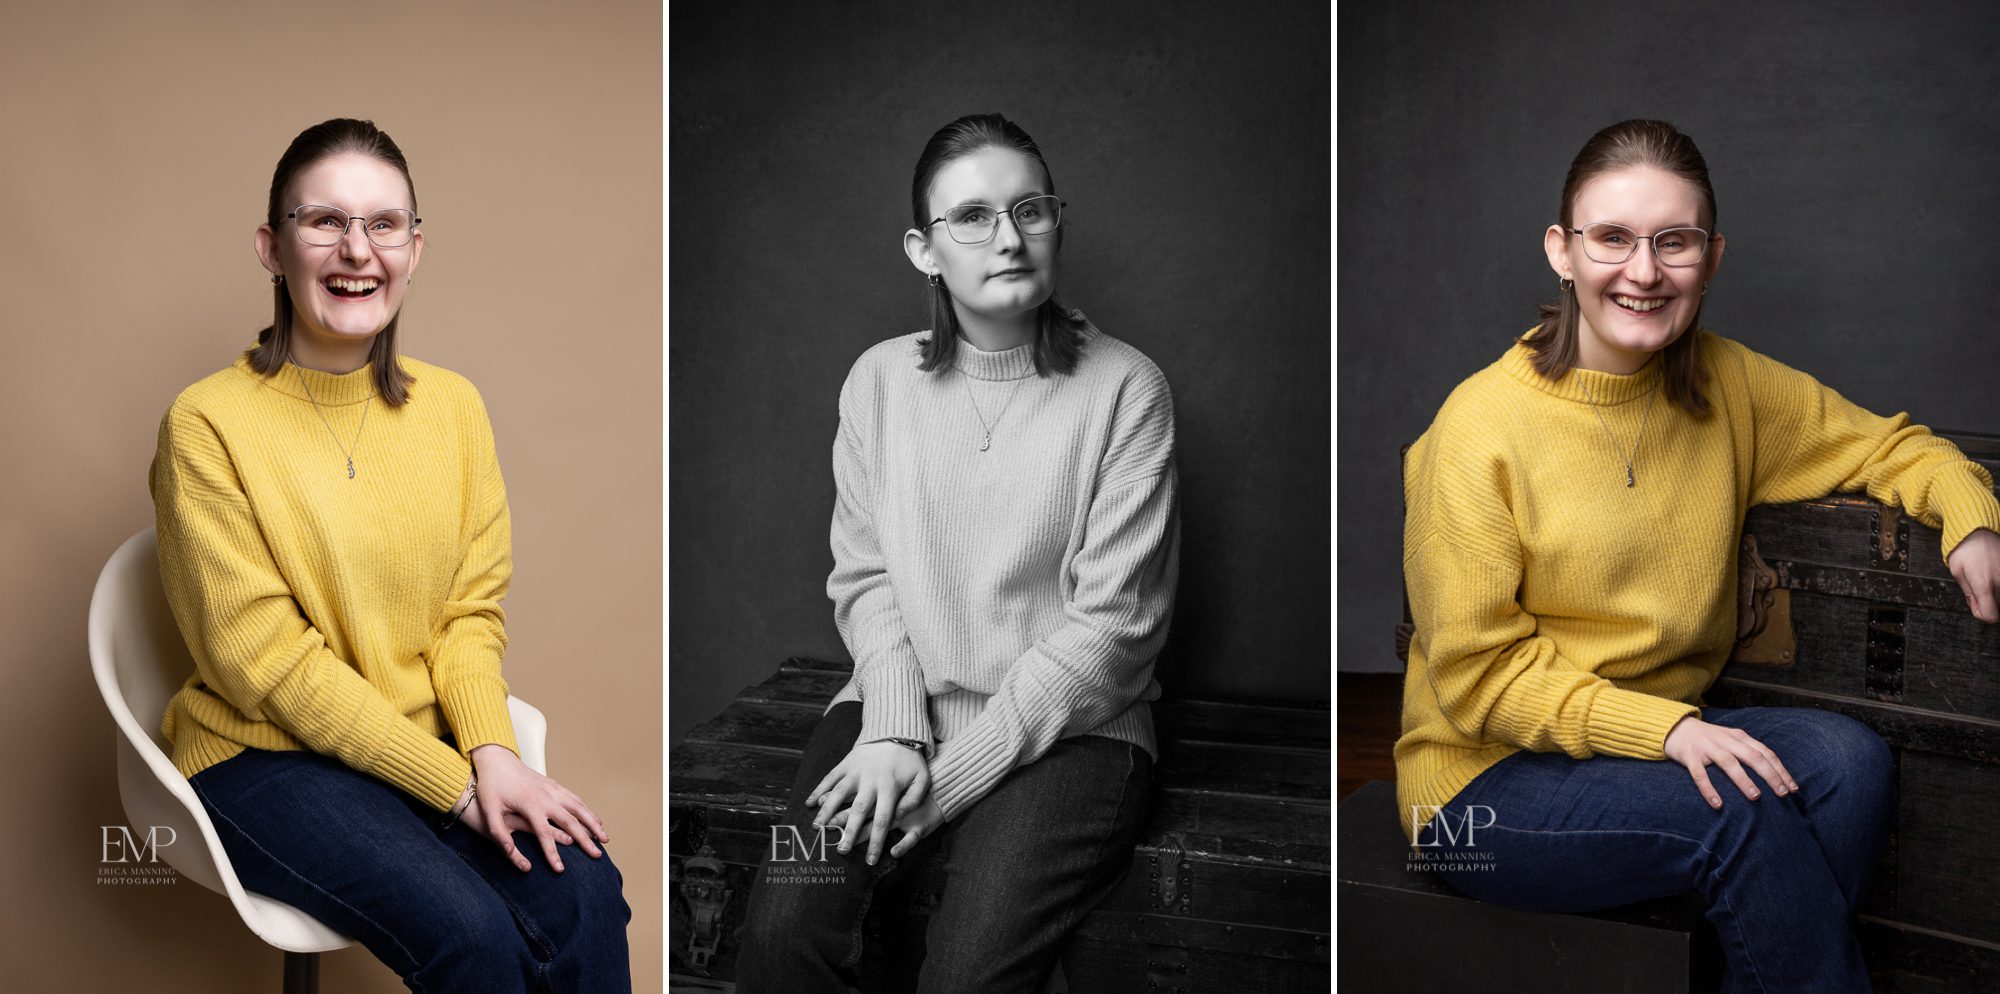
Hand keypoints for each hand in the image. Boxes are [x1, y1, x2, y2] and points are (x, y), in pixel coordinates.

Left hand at [464, 743, 609, 872]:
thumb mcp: (489, 812)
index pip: (544, 834)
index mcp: (529, 805)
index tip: (560, 870)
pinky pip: (575, 799)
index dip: (552, 853)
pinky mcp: (554, 785)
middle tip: (597, 856)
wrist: (497, 760)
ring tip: (605, 838)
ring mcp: (552, 789)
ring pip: (579, 808)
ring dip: (593, 823)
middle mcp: (545, 797)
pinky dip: (588, 811)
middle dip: (585, 840)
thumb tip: (511, 853)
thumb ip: (500, 834)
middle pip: (570, 821)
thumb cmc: (491, 787)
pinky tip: (595, 820)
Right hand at [806, 740, 928, 865]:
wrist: (895, 731)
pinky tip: (809, 804)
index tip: (870, 860)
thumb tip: (900, 815)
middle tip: (841, 850)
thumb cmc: (910, 760)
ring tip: (818, 829)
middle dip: (848, 832)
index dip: (875, 841)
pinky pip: (830, 778)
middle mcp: (870, 781)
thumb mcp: (922, 778)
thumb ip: (914, 798)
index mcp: (890, 788)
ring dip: (827, 812)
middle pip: (858, 811)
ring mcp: (855, 771)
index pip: (882, 820)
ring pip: (838, 794)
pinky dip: (818, 790)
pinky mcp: (845, 763)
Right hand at [1663, 715, 1798, 809]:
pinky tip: (1718, 804)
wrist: (1675, 728)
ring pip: (1729, 762)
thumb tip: (1774, 776)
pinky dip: (1709, 789)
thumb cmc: (1708, 740)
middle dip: (1770, 775)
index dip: (1780, 770)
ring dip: (1744, 780)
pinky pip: (1700, 774)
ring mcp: (1706, 747)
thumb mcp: (1731, 740)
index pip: (1765, 753)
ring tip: (1756, 797)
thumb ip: (1748, 752)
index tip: (1793, 788)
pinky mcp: (1689, 755)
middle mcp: (1725, 740)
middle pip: (1752, 756)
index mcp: (1739, 736)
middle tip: (1782, 794)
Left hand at [1947, 527, 1999, 622]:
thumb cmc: (1964, 549)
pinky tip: (1994, 577)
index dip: (1981, 614)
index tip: (1976, 606)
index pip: (1991, 615)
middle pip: (1999, 608)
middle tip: (1978, 591)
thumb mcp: (1957, 572)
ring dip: (1996, 595)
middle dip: (1988, 604)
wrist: (1979, 530)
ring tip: (1987, 582)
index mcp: (1983, 584)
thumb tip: (1976, 607)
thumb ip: (1968, 593)